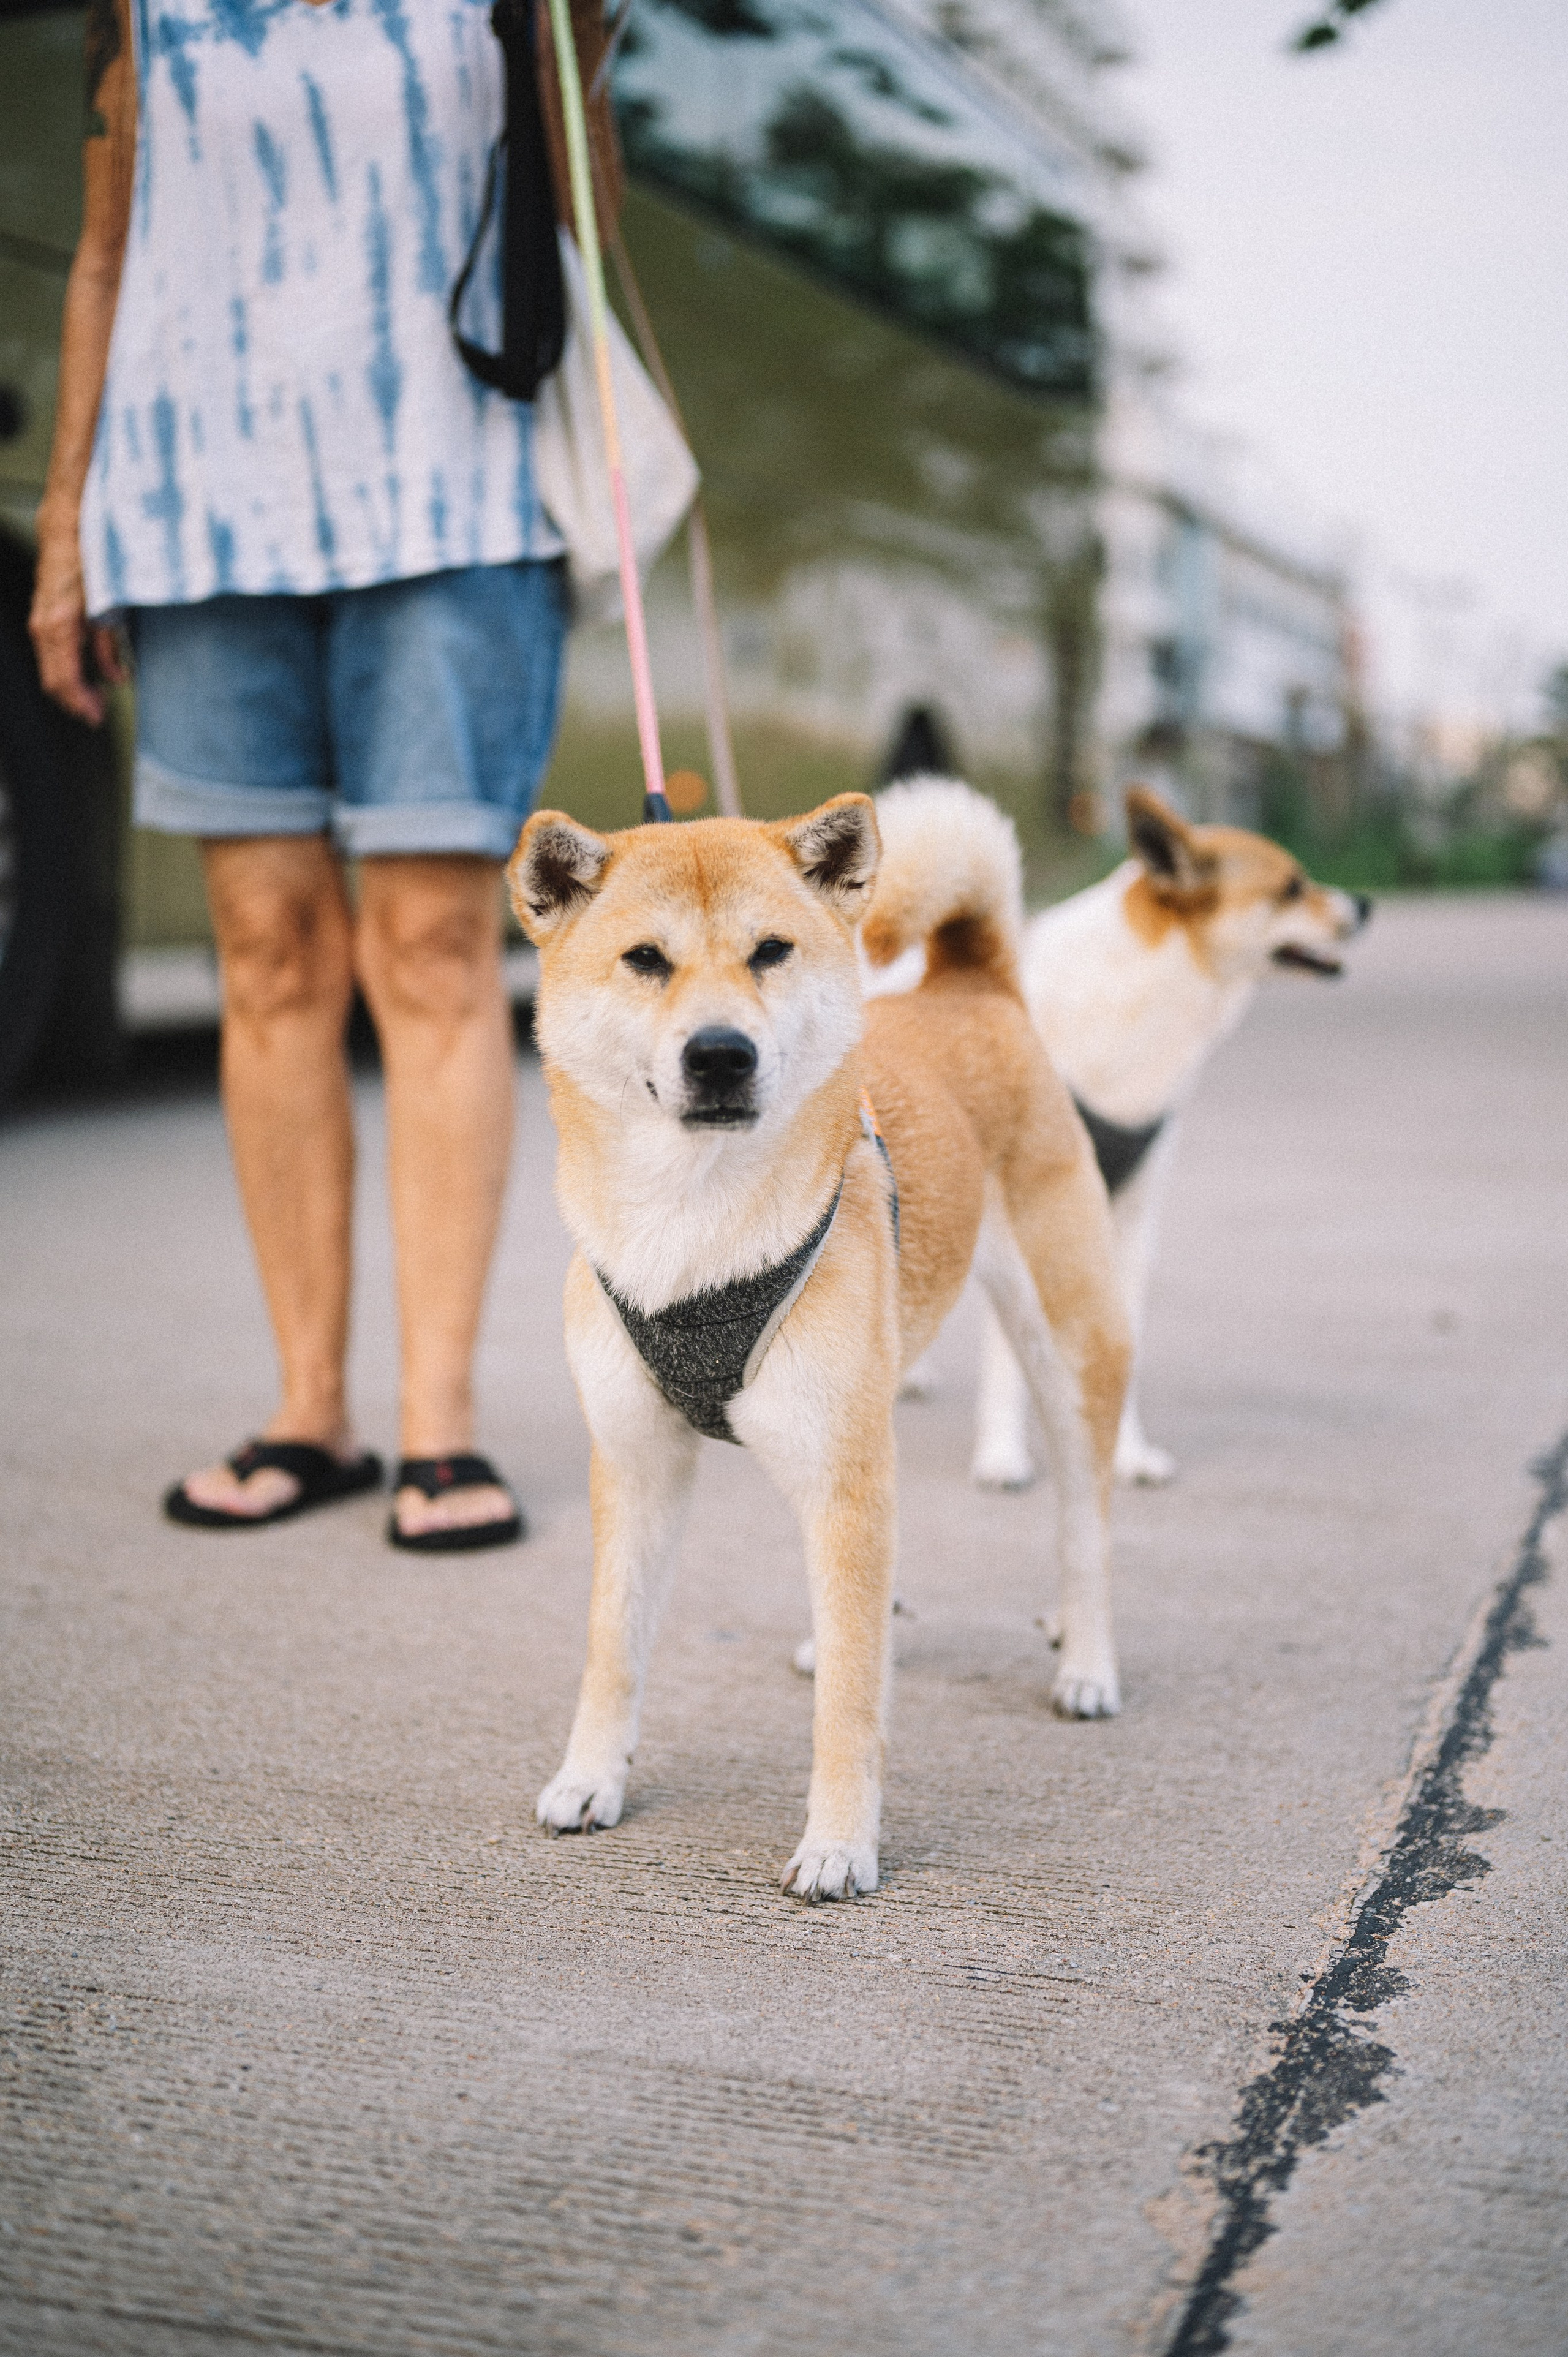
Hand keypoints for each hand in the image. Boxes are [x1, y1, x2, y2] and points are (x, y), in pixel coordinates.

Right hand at [29, 508, 125, 724]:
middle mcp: (44, 626)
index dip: (81, 704)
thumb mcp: (110, 606)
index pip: (64, 680)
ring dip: (73, 689)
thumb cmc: (92, 559)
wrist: (69, 526)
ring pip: (51, 669)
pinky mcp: (43, 616)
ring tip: (96, 700)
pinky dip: (69, 670)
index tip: (98, 718)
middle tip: (98, 715)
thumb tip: (117, 677)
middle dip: (76, 702)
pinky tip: (91, 675)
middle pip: (54, 681)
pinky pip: (52, 654)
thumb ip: (111, 644)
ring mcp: (40, 621)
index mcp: (59, 626)